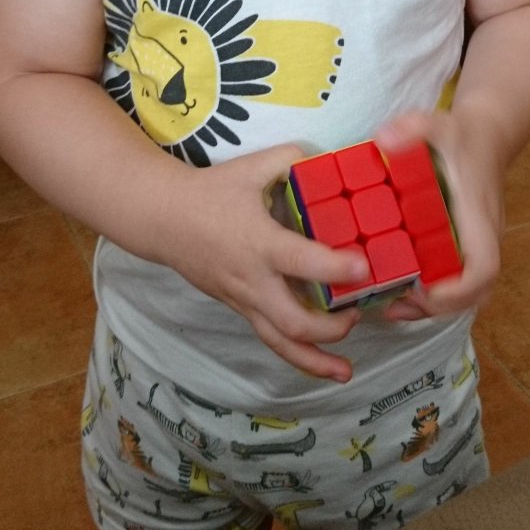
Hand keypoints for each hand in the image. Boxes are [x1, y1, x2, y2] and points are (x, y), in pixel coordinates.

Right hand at [168, 142, 368, 382]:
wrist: (164, 219)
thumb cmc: (211, 192)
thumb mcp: (252, 167)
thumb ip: (293, 159)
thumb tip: (329, 159)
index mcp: (260, 243)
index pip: (302, 262)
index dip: (336, 267)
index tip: (365, 266)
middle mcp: (254, 280)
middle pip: (294, 322)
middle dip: (331, 328)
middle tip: (357, 314)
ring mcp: (244, 300)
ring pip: (279, 342)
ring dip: (314, 361)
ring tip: (345, 371)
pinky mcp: (239, 308)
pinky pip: (269, 336)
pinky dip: (296, 352)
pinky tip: (320, 361)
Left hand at [373, 107, 504, 323]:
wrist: (488, 134)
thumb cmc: (462, 134)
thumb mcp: (437, 124)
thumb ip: (413, 128)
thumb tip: (383, 140)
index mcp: (478, 217)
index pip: (484, 268)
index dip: (458, 291)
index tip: (423, 291)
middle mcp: (485, 237)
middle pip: (477, 293)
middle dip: (439, 308)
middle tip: (397, 305)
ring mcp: (479, 244)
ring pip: (470, 293)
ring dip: (435, 307)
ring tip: (394, 306)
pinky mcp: (469, 245)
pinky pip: (460, 280)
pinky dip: (435, 293)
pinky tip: (402, 287)